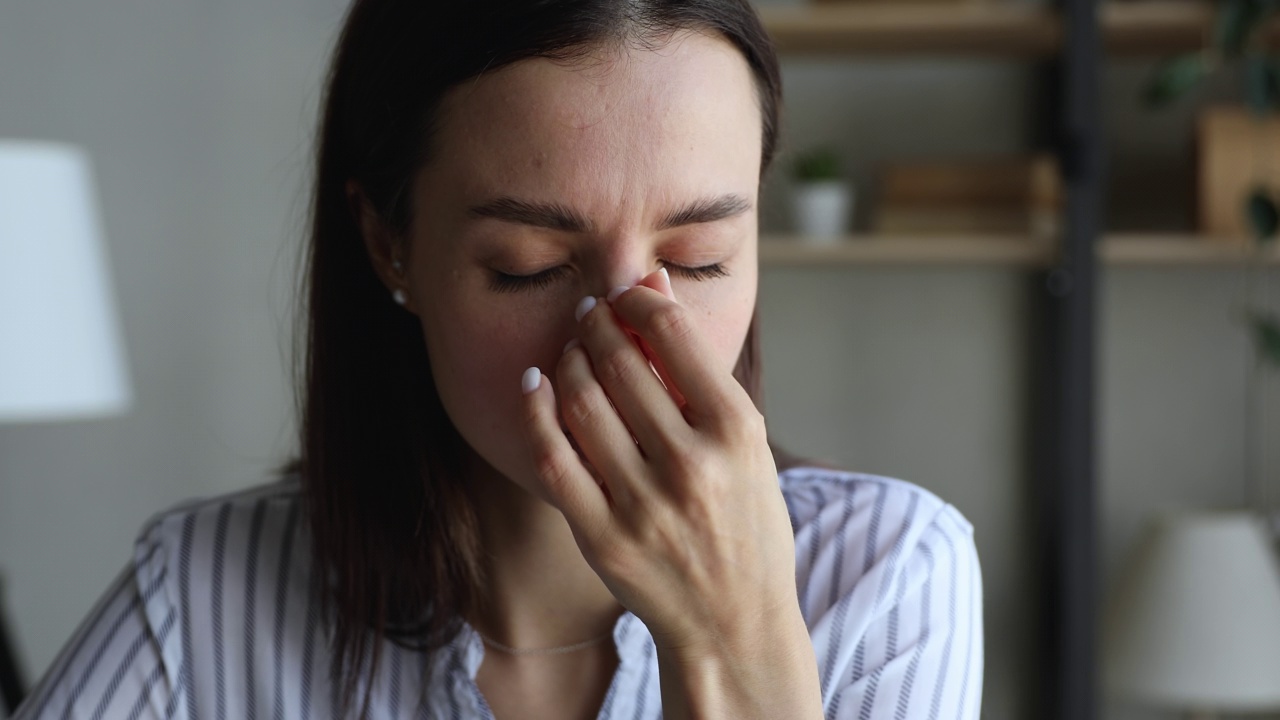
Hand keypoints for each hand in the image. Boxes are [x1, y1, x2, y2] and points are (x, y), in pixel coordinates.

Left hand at [519, 268, 799, 656]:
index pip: (673, 336)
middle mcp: (691, 465)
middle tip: (587, 315)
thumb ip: (697, 370)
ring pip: (581, 403)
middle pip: (619, 364)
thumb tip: (652, 286)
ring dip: (567, 362)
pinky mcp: (602, 537)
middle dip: (594, 325)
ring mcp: (642, 504)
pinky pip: (552, 458)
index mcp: (736, 433)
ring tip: (571, 353)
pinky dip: (535, 411)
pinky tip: (535, 386)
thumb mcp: (745, 444)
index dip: (637, 302)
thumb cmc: (746, 523)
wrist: (735, 623)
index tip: (625, 297)